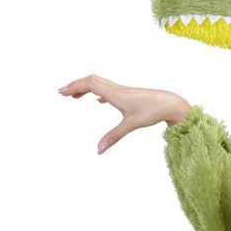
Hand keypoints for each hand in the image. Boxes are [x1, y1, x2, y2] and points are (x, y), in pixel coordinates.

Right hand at [58, 74, 190, 152]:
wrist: (170, 104)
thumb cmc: (152, 111)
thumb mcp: (130, 125)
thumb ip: (113, 137)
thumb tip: (98, 150)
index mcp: (114, 93)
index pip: (89, 84)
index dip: (74, 86)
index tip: (61, 92)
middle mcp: (116, 89)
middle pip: (91, 80)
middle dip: (75, 85)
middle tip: (62, 93)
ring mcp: (122, 91)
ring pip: (99, 83)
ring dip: (85, 88)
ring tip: (74, 97)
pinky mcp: (128, 95)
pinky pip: (108, 89)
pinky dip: (98, 92)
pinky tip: (98, 100)